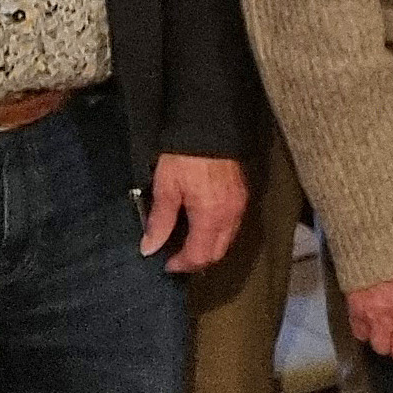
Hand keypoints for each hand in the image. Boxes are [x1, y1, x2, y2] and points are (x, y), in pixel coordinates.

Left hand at [141, 152, 249, 273]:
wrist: (208, 126)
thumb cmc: (183, 157)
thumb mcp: (166, 188)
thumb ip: (159, 222)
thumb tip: (149, 249)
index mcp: (210, 217)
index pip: (199, 256)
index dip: (181, 265)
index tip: (165, 264)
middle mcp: (230, 216)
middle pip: (217, 253)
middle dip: (197, 261)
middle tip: (176, 258)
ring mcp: (240, 206)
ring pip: (227, 241)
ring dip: (208, 248)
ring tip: (188, 244)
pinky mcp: (242, 196)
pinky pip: (233, 226)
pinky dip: (218, 234)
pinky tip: (203, 226)